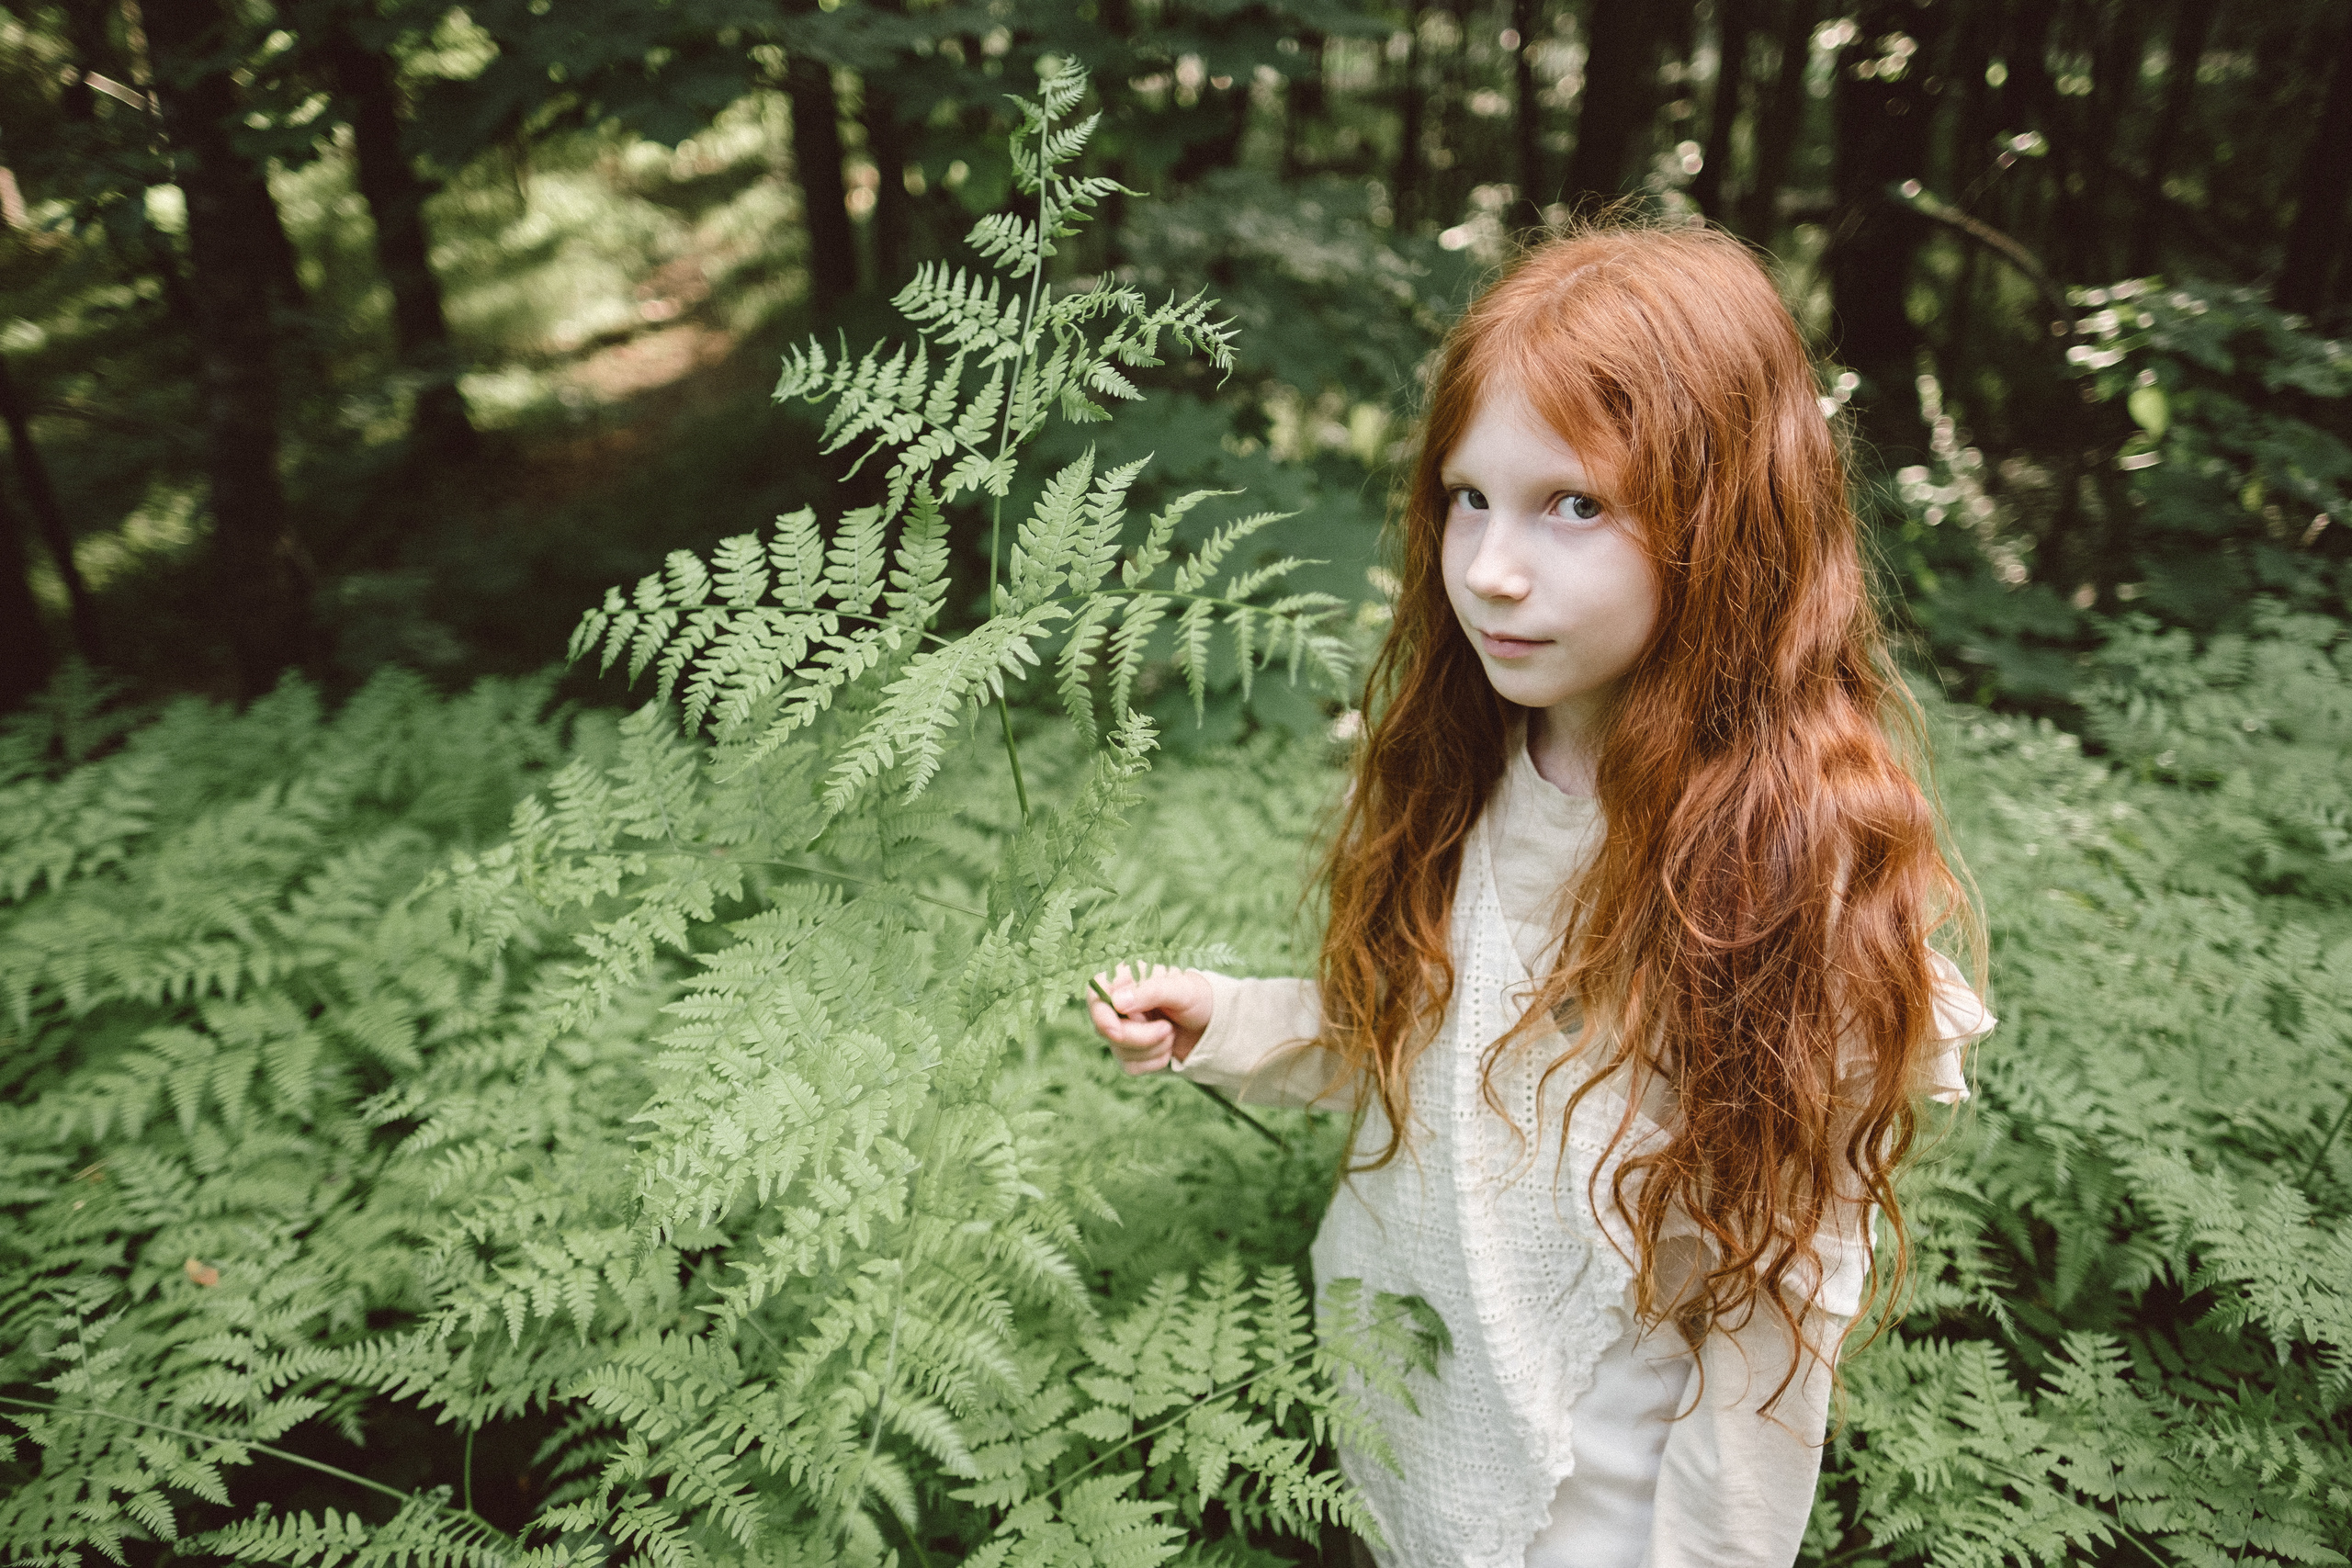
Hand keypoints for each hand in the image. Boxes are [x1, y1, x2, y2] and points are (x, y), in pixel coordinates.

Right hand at [1088, 963, 1213, 1074]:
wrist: (1211, 1023)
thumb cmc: (1196, 997)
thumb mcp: (1181, 989)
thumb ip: (1150, 991)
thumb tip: (1117, 1001)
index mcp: (1126, 980)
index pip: (1096, 996)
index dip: (1101, 1016)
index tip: (1117, 1031)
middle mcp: (1118, 1004)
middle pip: (1106, 1029)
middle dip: (1140, 1036)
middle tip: (1168, 1029)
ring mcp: (1121, 1029)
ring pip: (1119, 1051)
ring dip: (1152, 1048)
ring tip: (1171, 1031)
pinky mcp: (1129, 1052)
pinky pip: (1130, 1066)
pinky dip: (1154, 1061)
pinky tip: (1167, 1047)